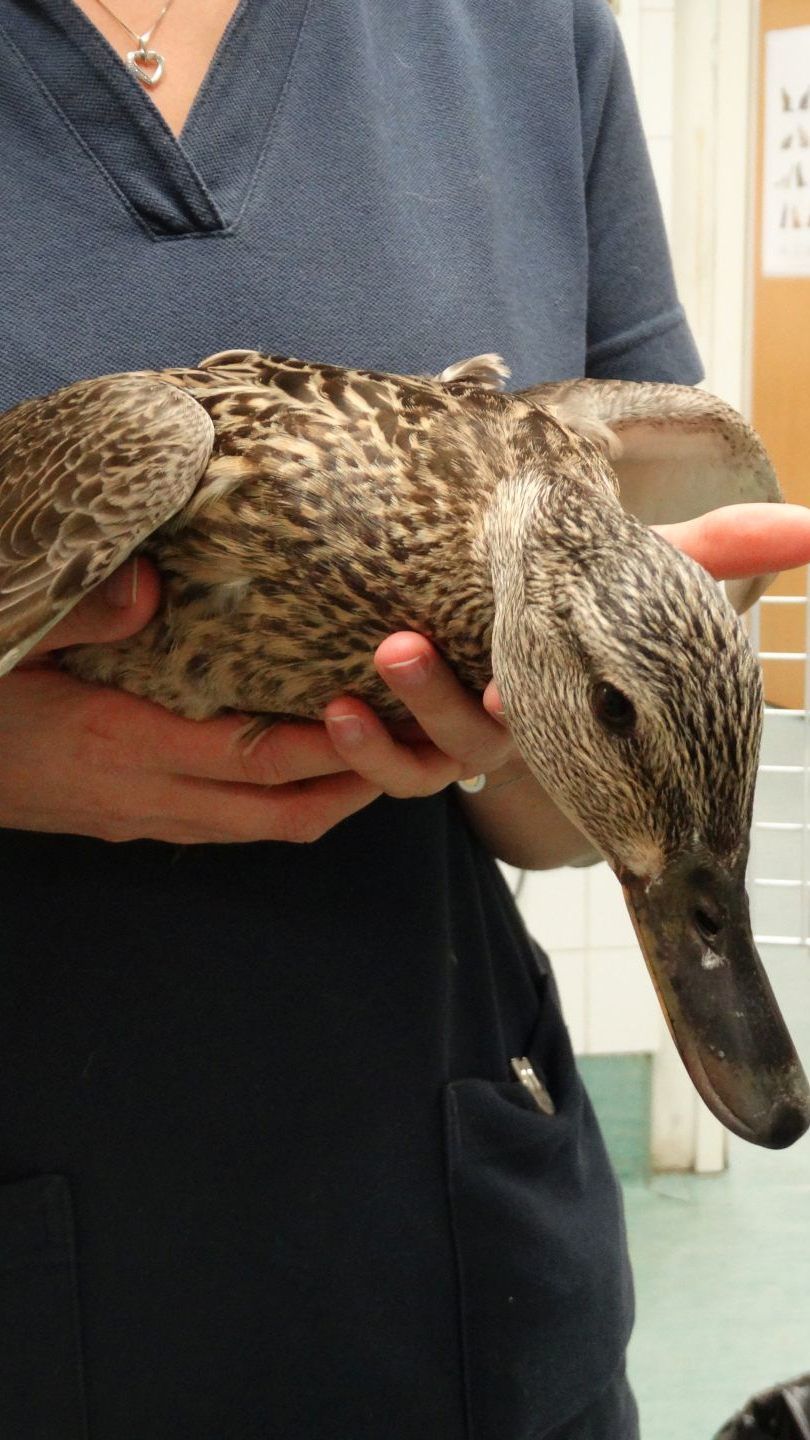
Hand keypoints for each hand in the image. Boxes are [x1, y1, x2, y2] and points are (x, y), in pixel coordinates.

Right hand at [2, 559, 380, 843]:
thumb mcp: (5, 644)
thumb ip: (79, 615)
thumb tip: (152, 582)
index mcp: (124, 745)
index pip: (257, 757)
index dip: (332, 745)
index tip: (388, 713)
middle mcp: (144, 795)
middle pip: (278, 812)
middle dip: (354, 786)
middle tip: (410, 745)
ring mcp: (136, 817)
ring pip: (256, 828)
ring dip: (320, 800)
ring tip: (371, 754)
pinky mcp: (123, 818)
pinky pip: (222, 822)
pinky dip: (271, 800)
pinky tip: (288, 761)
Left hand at [327, 500, 809, 813]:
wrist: (501, 603)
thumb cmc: (584, 601)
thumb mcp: (643, 572)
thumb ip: (715, 550)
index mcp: (564, 700)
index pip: (553, 719)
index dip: (523, 706)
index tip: (509, 693)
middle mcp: (509, 730)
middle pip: (472, 739)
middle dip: (437, 706)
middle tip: (402, 647)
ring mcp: (449, 742)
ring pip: (419, 761)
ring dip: (380, 734)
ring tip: (358, 663)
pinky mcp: (398, 742)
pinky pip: (375, 769)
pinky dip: (353, 748)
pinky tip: (333, 705)